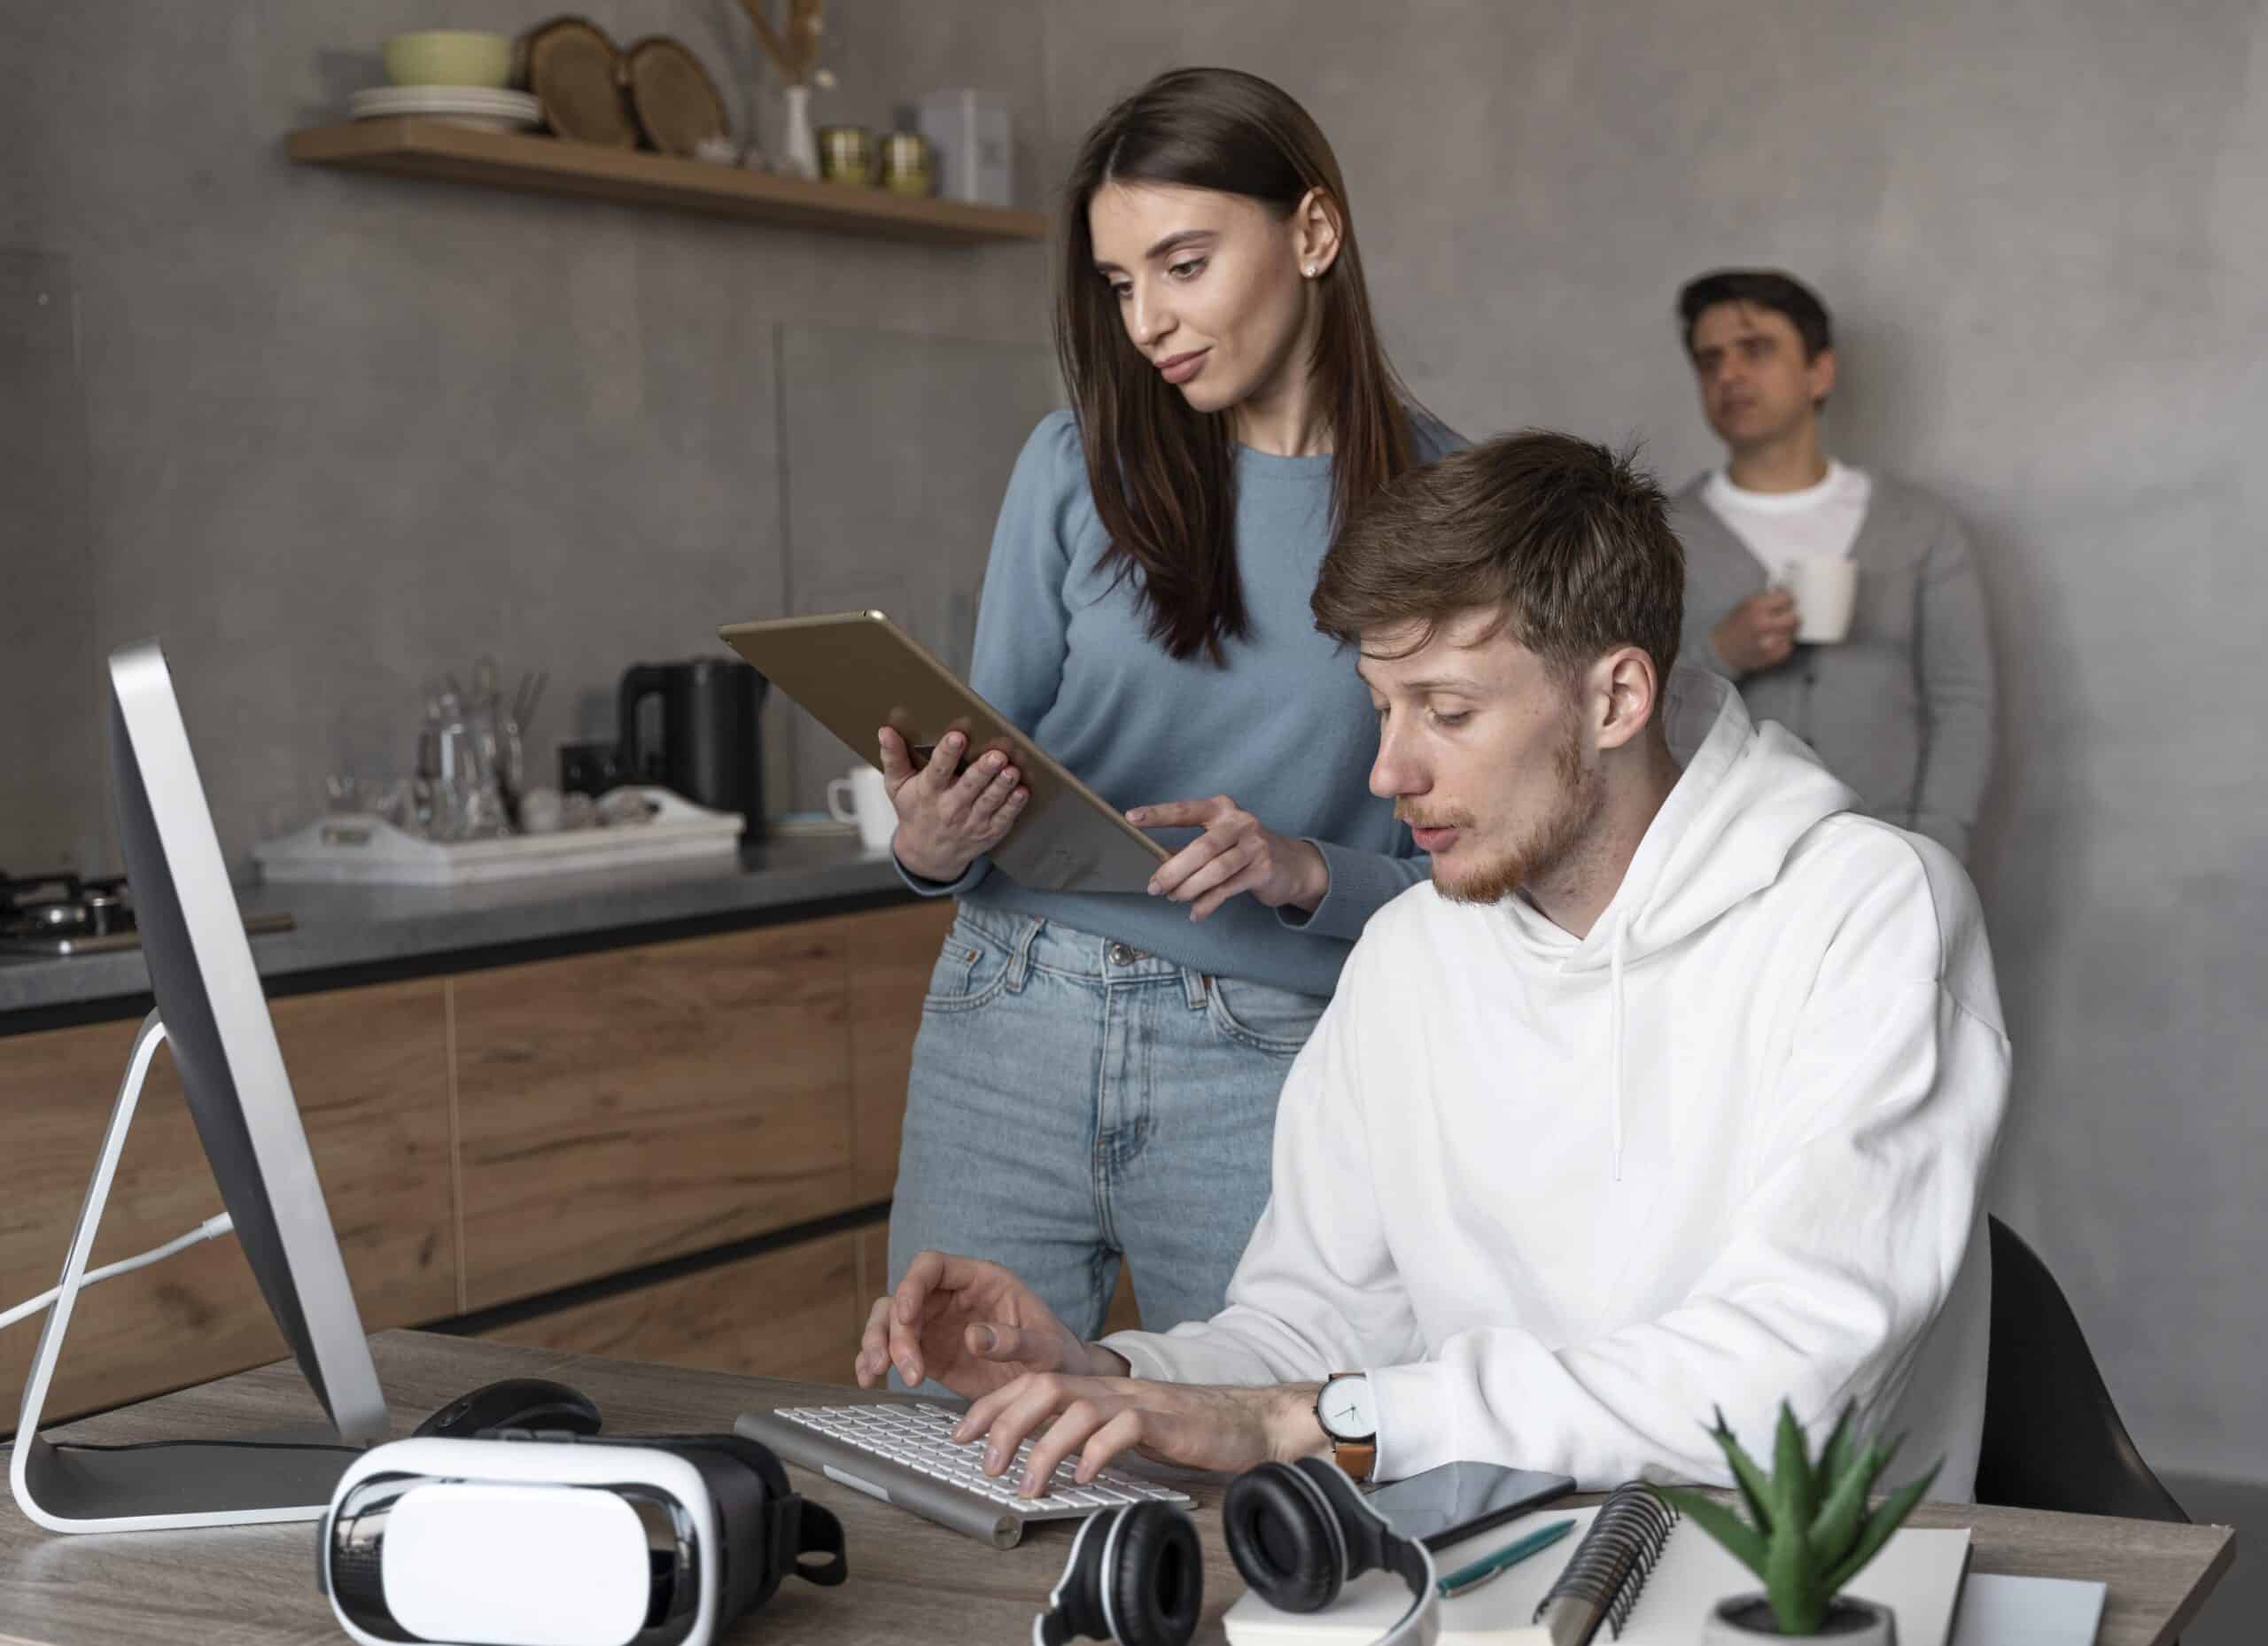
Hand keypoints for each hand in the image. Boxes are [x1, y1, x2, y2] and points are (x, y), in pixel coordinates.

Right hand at [854, 1250, 1107, 1398]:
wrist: (1057, 1390)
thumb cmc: (1058, 1357)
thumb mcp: (1047, 1349)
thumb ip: (1014, 1340)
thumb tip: (974, 1336)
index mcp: (981, 1280)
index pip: (933, 1266)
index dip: (912, 1285)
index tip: (906, 1315)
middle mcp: (953, 1297)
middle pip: (904, 1298)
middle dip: (894, 1330)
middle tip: (903, 1366)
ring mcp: (937, 1325)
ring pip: (890, 1321)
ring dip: (876, 1343)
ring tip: (876, 1373)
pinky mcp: (930, 1353)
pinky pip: (893, 1350)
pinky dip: (875, 1361)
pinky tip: (868, 1379)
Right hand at [877, 727, 1026, 882]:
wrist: (928, 854)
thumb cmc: (914, 810)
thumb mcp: (897, 786)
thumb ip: (893, 757)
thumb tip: (885, 730)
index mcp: (928, 791)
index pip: (937, 770)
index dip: (947, 753)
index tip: (957, 737)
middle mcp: (950, 807)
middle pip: (969, 787)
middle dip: (983, 771)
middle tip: (996, 755)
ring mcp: (971, 821)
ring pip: (989, 801)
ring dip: (1002, 786)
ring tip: (1012, 770)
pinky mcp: (988, 831)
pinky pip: (1003, 818)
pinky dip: (1014, 806)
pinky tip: (1022, 791)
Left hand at [951, 1373, 1326, 1495]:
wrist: (1251, 1420)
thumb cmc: (1190, 1429)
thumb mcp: (1128, 1428)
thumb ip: (1092, 1434)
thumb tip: (1047, 1460)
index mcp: (1099, 1389)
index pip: (1033, 1382)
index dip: (993, 1405)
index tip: (962, 1433)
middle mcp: (1112, 1388)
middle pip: (1043, 1386)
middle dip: (1005, 1422)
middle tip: (985, 1463)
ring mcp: (1139, 1400)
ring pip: (1076, 1407)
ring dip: (1044, 1446)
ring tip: (1029, 1484)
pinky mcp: (1166, 1419)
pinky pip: (1124, 1428)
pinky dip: (1098, 1451)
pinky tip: (1085, 1475)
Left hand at [1128, 796, 1328, 921]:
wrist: (1293, 865)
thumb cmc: (1246, 850)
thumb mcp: (1222, 839)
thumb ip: (1194, 847)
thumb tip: (1160, 868)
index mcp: (1222, 809)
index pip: (1186, 810)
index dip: (1158, 814)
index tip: (1132, 817)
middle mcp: (1240, 823)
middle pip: (1201, 847)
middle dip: (1174, 869)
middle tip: (1155, 886)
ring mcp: (1254, 846)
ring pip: (1215, 870)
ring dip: (1190, 888)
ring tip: (1174, 898)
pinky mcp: (1263, 870)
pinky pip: (1228, 889)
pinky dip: (1207, 903)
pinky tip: (1195, 913)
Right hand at [1712, 589, 1800, 673]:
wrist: (1719, 651)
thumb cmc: (1731, 627)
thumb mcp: (1744, 605)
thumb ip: (1765, 600)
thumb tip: (1784, 594)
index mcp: (1755, 607)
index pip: (1787, 598)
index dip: (1788, 599)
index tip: (1787, 601)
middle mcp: (1763, 623)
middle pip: (1794, 617)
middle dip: (1791, 616)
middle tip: (1786, 616)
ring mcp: (1767, 642)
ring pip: (1792, 633)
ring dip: (1786, 631)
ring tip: (1775, 631)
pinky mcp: (1770, 657)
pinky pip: (1788, 647)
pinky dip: (1783, 644)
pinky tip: (1772, 641)